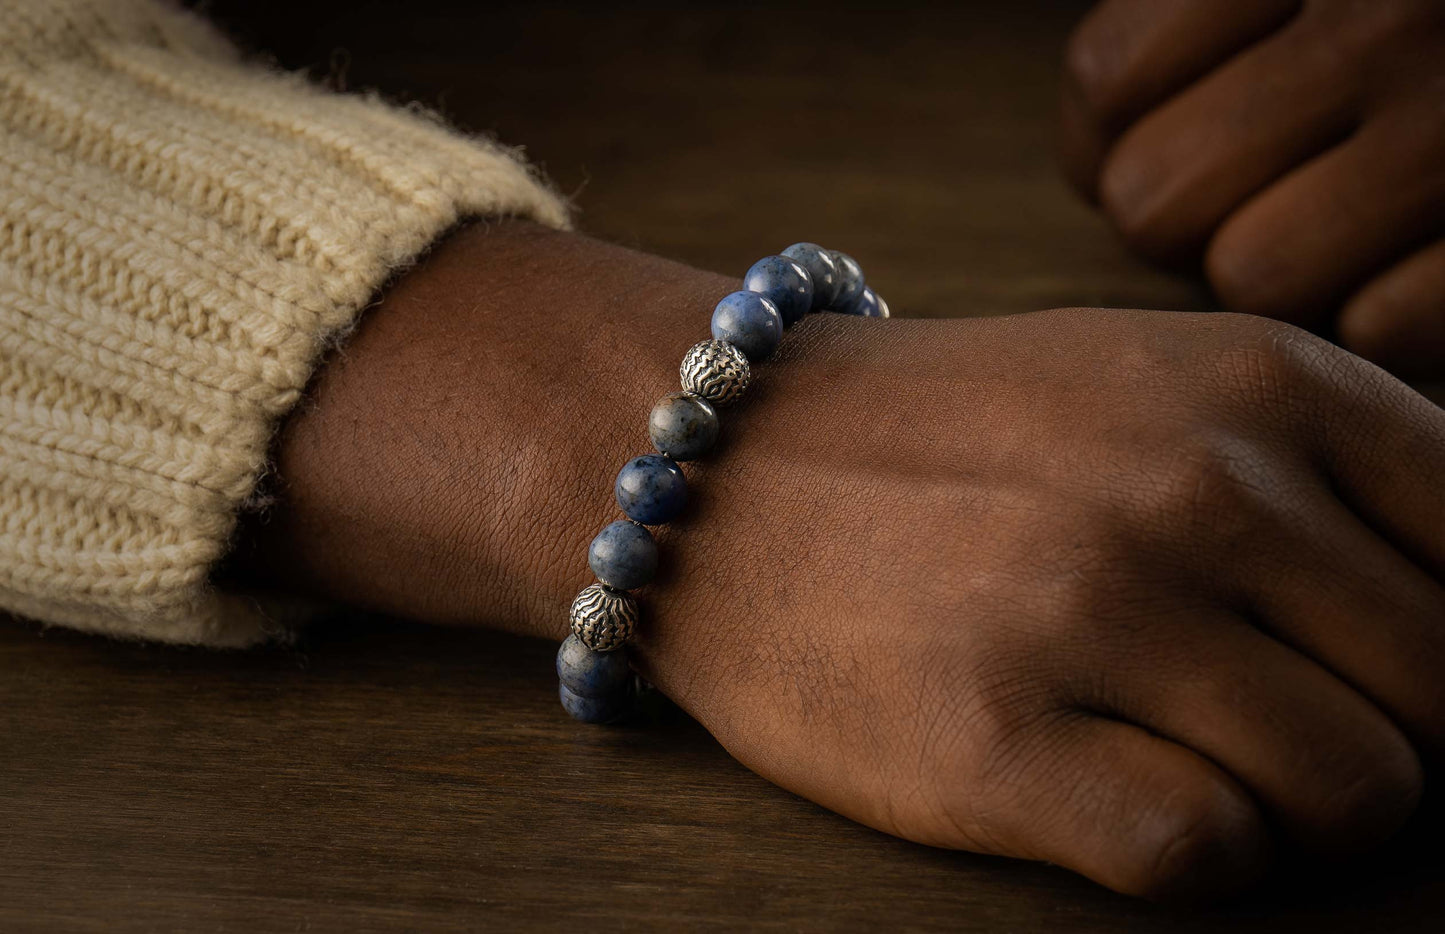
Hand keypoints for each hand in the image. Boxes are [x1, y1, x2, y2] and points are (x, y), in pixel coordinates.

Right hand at [234, 221, 1444, 900]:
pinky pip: (1208, 855)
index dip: (1442, 630)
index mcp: (1258, 382)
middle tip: (1254, 710)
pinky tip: (1108, 790)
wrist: (720, 465)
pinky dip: (1190, 850)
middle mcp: (1193, 486)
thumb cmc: (951, 436)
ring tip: (1180, 749)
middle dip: (1373, 725)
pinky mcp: (993, 741)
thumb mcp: (1150, 379)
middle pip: (1440, 689)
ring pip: (1354, 791)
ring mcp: (1091, 611)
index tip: (1365, 658)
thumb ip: (1325, 469)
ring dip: (1287, 799)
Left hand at [1060, 0, 1444, 378]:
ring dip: (1288, 270)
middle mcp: (1388, 16)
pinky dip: (1393, 316)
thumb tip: (1100, 162)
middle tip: (1266, 193)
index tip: (1174, 140)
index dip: (1120, 139)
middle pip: (1157, 198)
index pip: (1109, 84)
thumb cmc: (1419, 39)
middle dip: (1193, 218)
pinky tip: (1430, 260)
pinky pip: (1384, 325)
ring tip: (1348, 227)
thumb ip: (1190, 37)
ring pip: (1255, 273)